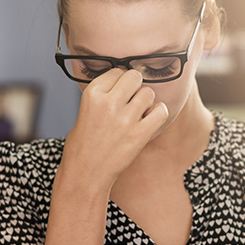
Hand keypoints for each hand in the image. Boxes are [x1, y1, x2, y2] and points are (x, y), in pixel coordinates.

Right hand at [63, 69, 168, 191]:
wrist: (86, 173)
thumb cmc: (83, 144)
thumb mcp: (84, 110)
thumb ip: (103, 95)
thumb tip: (123, 82)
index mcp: (92, 94)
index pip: (117, 71)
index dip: (120, 81)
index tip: (119, 92)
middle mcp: (109, 103)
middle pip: (134, 76)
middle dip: (135, 87)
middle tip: (131, 100)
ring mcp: (125, 118)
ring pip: (148, 93)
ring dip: (146, 102)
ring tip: (138, 114)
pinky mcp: (139, 134)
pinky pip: (161, 111)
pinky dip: (158, 113)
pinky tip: (149, 120)